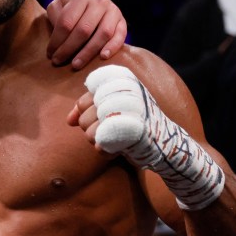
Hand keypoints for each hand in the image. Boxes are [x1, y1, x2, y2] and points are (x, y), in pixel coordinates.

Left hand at [45, 0, 126, 69]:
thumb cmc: (70, 8)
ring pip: (102, 34)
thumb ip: (54, 17)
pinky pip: (120, 35)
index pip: (66, 22)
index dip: (56, 40)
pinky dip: (112, 47)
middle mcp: (98, 1)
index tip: (50, 54)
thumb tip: (57, 38)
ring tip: (76, 65)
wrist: (90, 1)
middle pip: (84, 30)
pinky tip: (102, 57)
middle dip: (69, 49)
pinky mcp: (122, 21)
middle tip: (58, 61)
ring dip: (88, 52)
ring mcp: (113, 11)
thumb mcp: (58, 7)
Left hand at [72, 65, 223, 209]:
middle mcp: (126, 94)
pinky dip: (105, 151)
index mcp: (121, 84)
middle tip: (109, 132)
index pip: (84, 100)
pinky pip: (101, 144)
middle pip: (85, 116)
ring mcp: (129, 113)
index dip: (86, 115)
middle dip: (91, 129)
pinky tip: (117, 149)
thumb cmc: (135, 127)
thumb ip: (88, 111)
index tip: (101, 120)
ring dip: (98, 141)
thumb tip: (69, 120)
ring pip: (89, 131)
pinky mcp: (131, 132)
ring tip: (115, 138)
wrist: (167, 146)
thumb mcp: (111, 113)